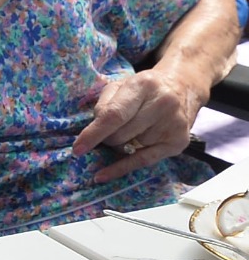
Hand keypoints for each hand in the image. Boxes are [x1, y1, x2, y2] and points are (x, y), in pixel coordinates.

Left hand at [72, 67, 204, 181]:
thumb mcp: (120, 86)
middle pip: (120, 135)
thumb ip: (103, 105)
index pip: (114, 115)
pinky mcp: (178, 142)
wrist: (182, 86)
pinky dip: (121, 168)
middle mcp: (162, 104)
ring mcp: (173, 124)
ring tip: (129, 131)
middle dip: (107, 138)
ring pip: (129, 148)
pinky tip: (104, 174)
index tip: (77, 149)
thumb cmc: (144, 88)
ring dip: (120, 145)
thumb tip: (93, 131)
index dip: (93, 134)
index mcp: (144, 85)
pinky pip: (143, 161)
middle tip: (111, 130)